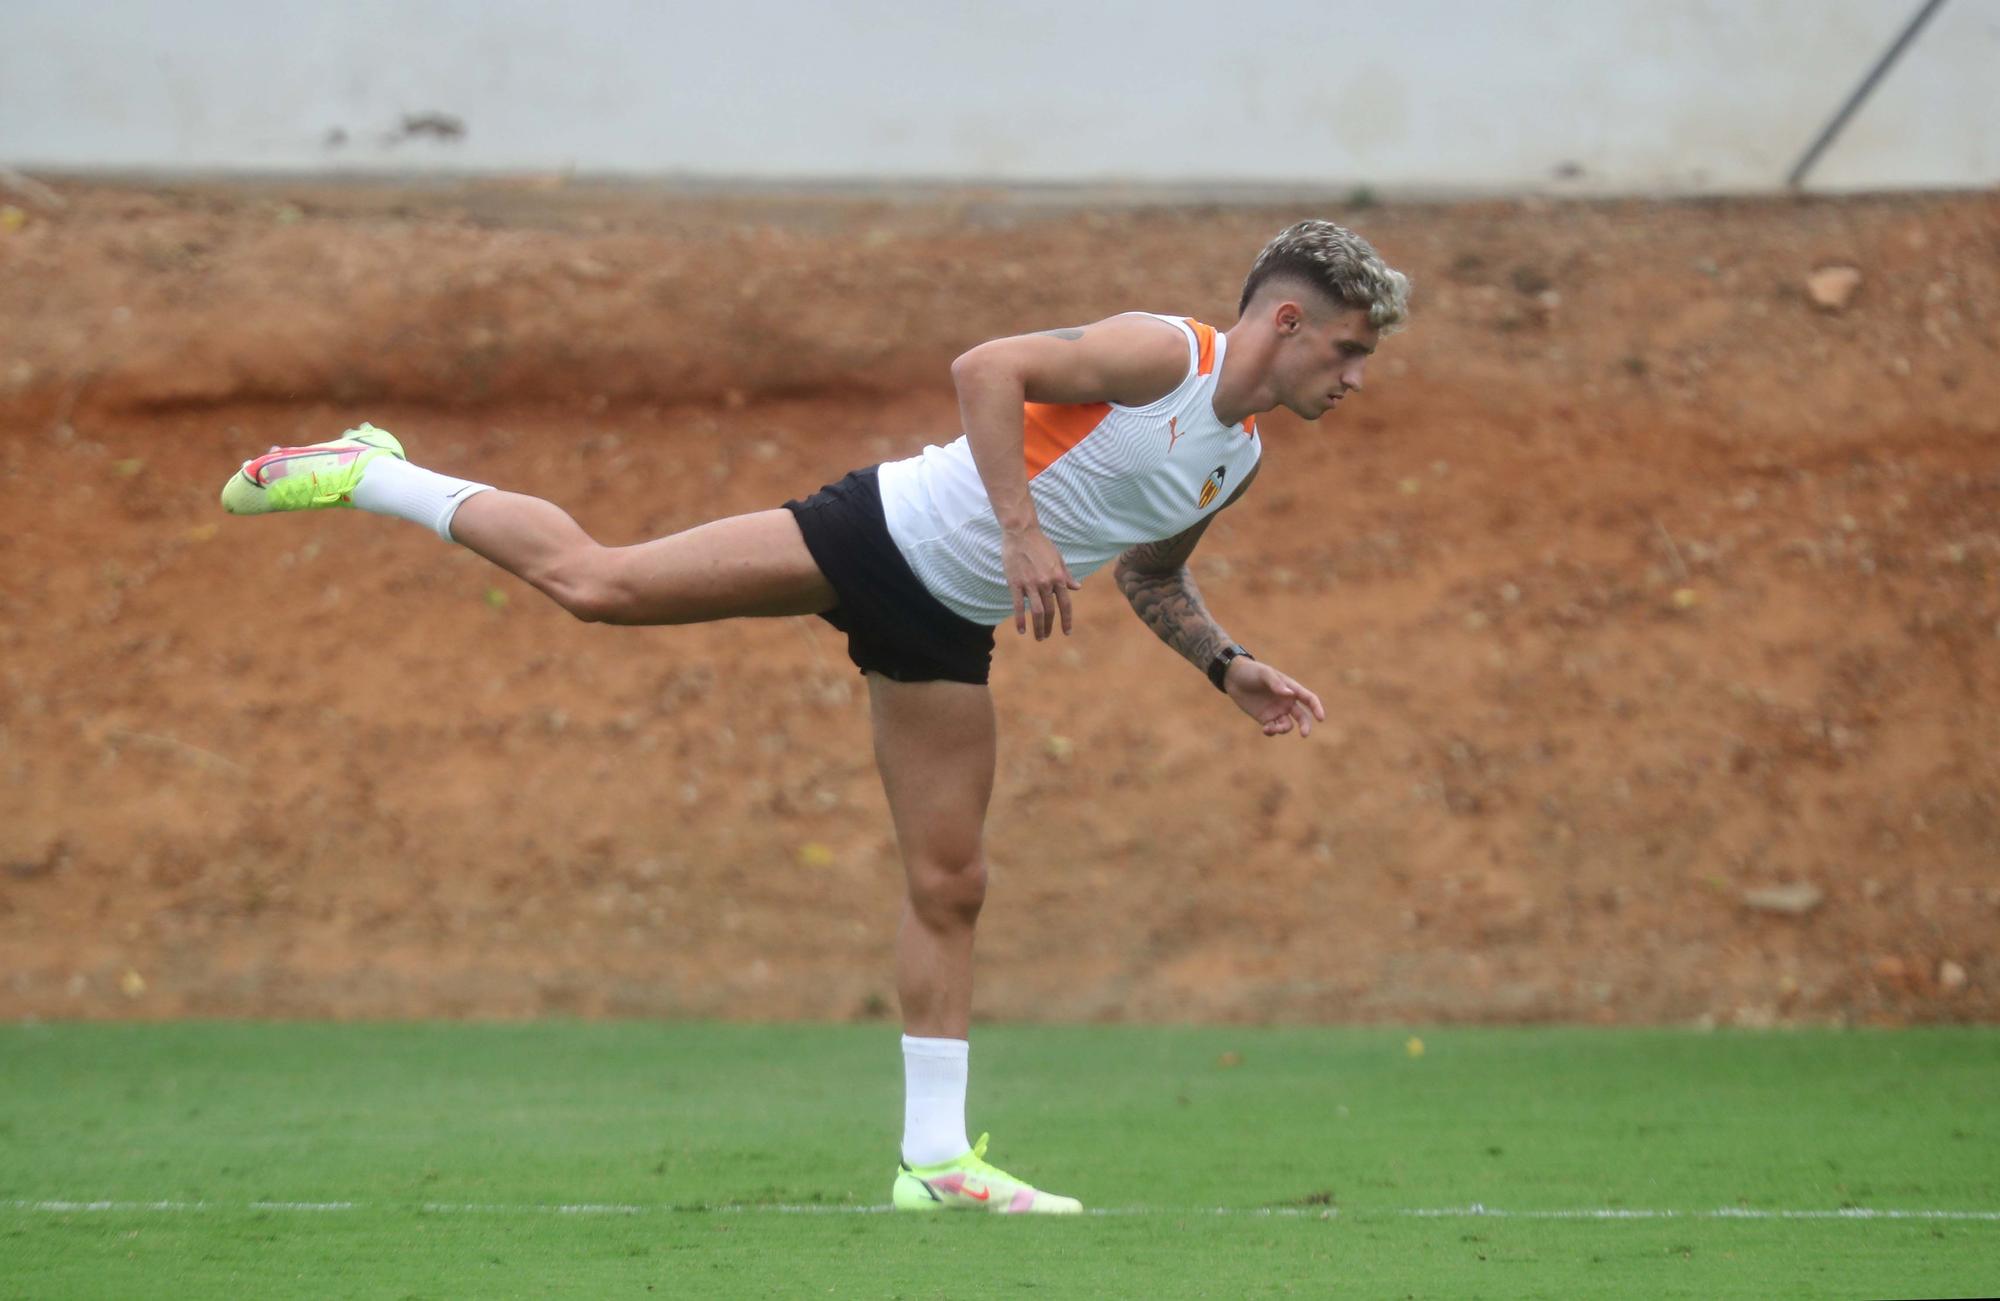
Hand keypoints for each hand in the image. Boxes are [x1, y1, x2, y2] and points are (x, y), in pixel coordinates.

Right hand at [1002, 524, 1080, 639]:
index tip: (1067, 632)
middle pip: (1051, 611)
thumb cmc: (1041, 544)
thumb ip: (1066, 575)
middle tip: (1047, 637)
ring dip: (1038, 627)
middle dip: (1050, 627)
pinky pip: (1018, 606)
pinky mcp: (1016, 583)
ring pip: (1037, 612)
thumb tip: (1077, 587)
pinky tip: (1022, 630)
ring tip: (1038, 637)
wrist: (1021, 532)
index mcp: (1058, 577)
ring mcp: (1030, 584)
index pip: (1065, 604)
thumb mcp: (1058, 559)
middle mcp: (1046, 583)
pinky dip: (1020, 620)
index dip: (1067, 620)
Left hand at [1224, 658, 1325, 737]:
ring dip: (1282, 729)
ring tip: (1270, 727)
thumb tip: (1289, 694)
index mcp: (1291, 688)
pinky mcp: (1265, 718)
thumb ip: (1276, 683)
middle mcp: (1287, 701)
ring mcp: (1276, 711)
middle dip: (1305, 726)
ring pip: (1287, 725)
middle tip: (1304, 734)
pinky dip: (1272, 732)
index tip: (1320, 718)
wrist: (1233, 677)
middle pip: (1302, 717)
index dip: (1317, 708)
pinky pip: (1273, 729)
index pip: (1309, 699)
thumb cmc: (1252, 671)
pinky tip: (1266, 729)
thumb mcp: (1264, 674)